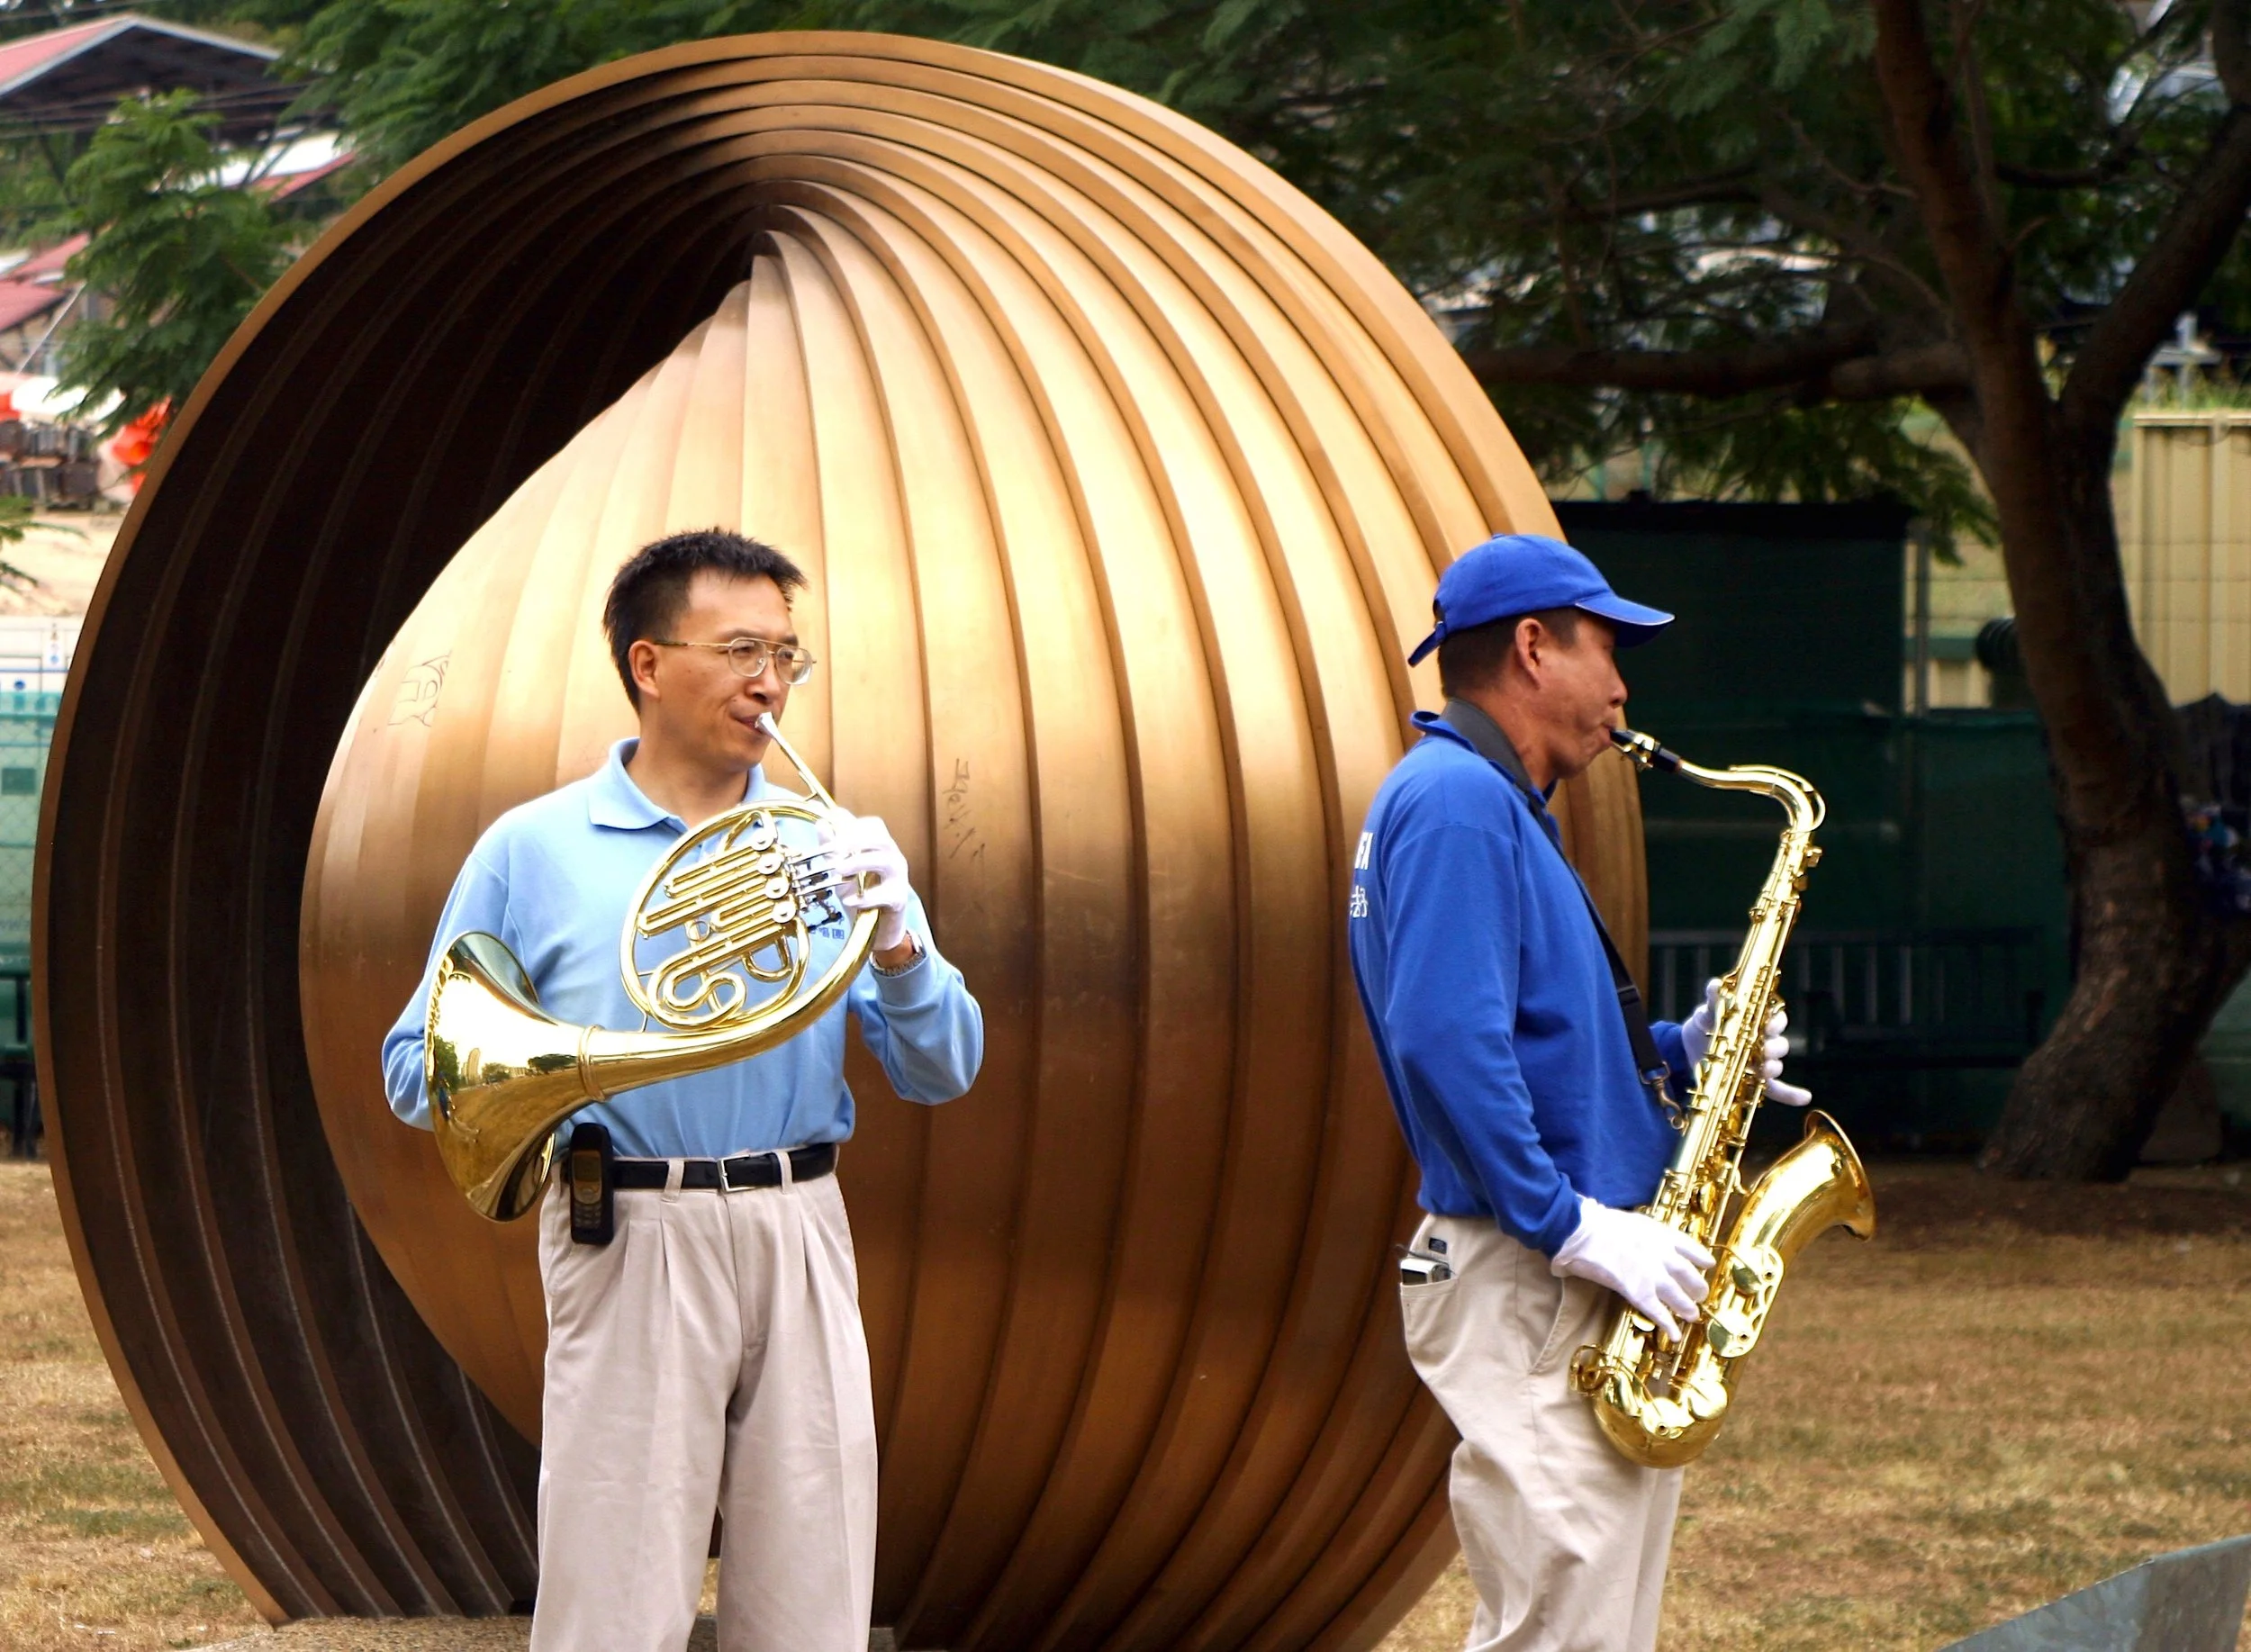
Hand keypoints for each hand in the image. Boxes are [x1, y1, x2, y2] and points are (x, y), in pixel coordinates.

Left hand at [818, 814, 913, 953]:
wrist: (877, 925)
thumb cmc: (861, 891)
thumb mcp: (841, 868)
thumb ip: (832, 848)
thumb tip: (821, 824)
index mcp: (880, 846)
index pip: (873, 825)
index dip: (852, 826)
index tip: (831, 833)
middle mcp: (892, 857)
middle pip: (881, 838)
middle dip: (856, 840)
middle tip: (833, 848)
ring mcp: (898, 877)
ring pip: (885, 861)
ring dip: (859, 862)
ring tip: (839, 870)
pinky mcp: (898, 898)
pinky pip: (885, 894)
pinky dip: (865, 897)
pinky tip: (849, 900)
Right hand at [1551, 1197, 1712, 1340]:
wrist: (1583, 1231)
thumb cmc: (1598, 1222)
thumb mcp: (1629, 1220)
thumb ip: (1641, 1232)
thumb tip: (1635, 1240)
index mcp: (1661, 1235)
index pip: (1691, 1248)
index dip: (1701, 1259)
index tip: (1708, 1265)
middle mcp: (1663, 1255)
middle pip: (1690, 1275)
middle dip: (1698, 1288)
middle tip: (1700, 1296)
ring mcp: (1653, 1275)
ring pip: (1680, 1296)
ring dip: (1688, 1308)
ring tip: (1692, 1315)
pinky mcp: (1639, 1293)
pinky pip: (1659, 1313)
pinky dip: (1669, 1325)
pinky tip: (1675, 1335)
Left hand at [1680, 977, 1811, 1105]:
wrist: (1693, 1044)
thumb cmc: (1707, 1023)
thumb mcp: (1707, 1011)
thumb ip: (1713, 999)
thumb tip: (1715, 985)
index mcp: (1758, 1021)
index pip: (1777, 1020)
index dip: (1777, 1022)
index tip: (1769, 1025)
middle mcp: (1764, 1041)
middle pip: (1780, 1044)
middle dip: (1775, 1047)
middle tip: (1764, 1049)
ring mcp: (1760, 1062)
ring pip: (1776, 1065)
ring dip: (1774, 1067)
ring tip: (1765, 1069)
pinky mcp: (1754, 1079)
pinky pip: (1778, 1089)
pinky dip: (1791, 1094)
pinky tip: (1805, 1098)